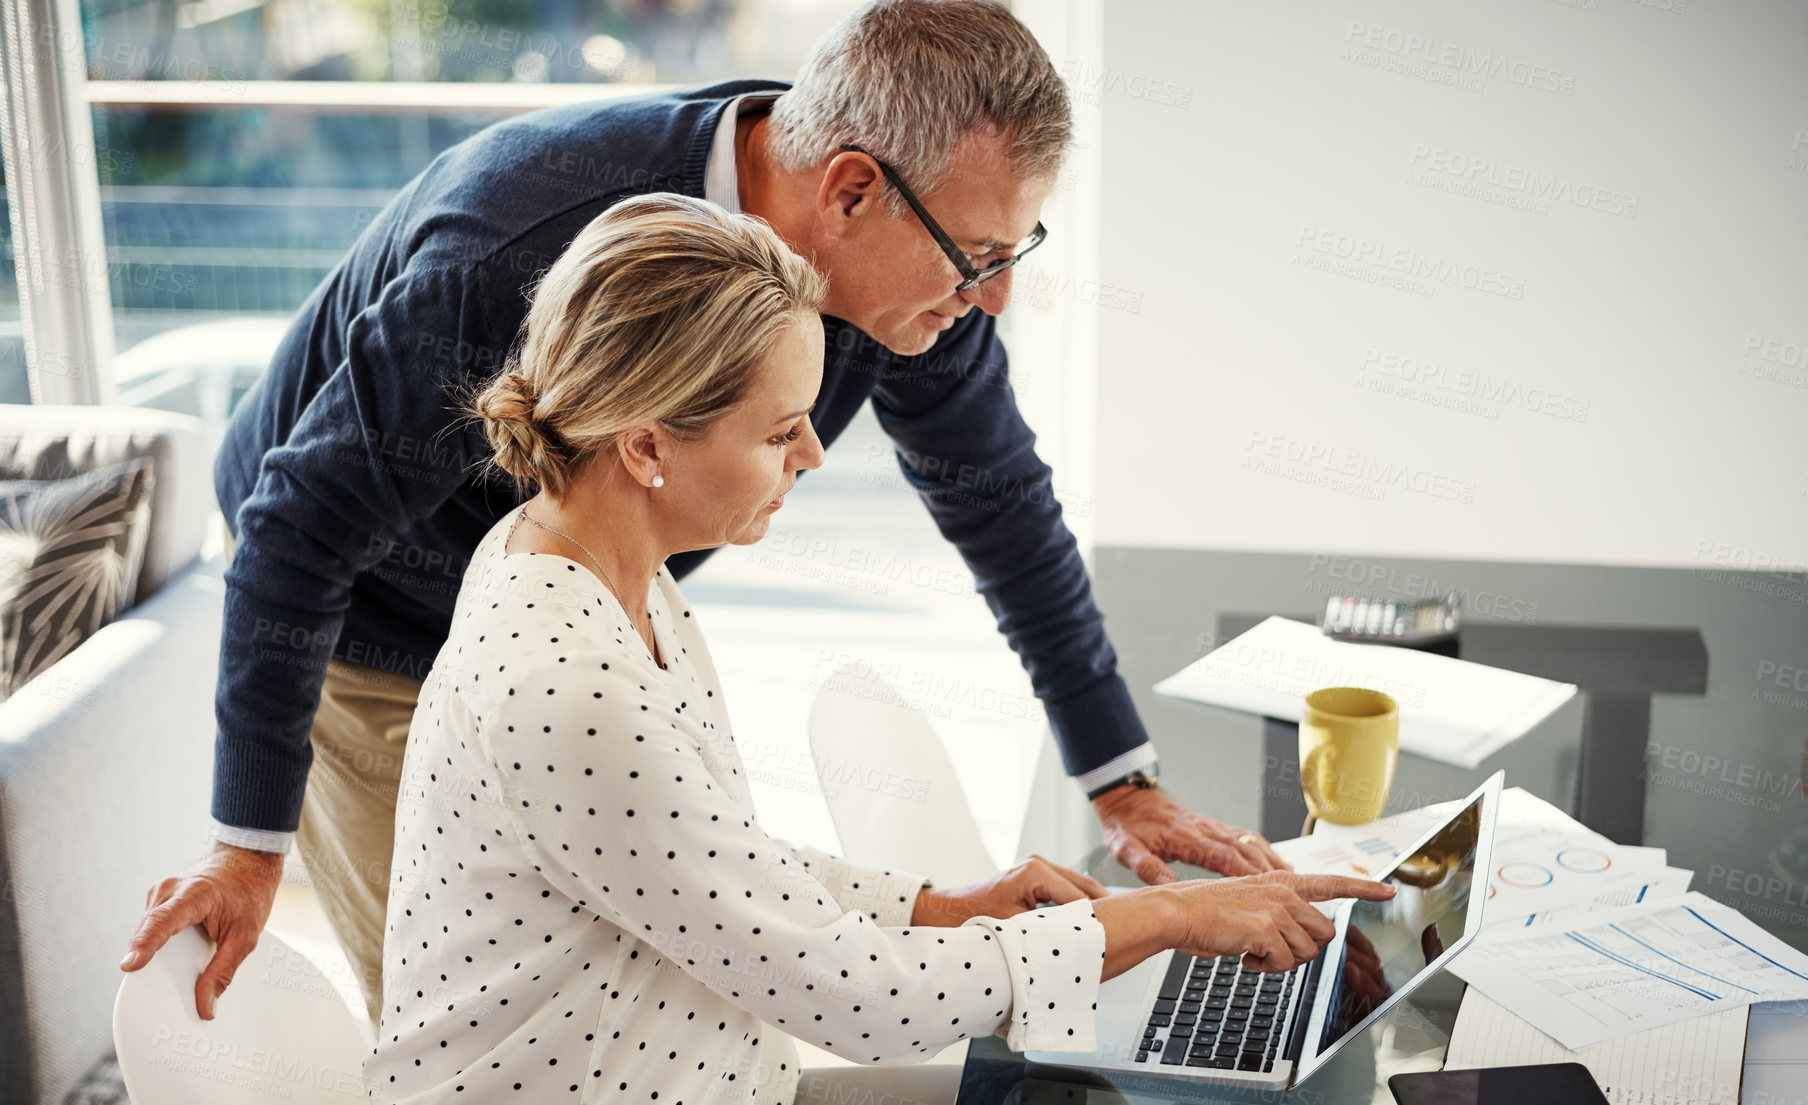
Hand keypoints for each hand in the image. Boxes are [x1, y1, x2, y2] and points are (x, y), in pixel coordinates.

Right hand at [119, 842, 285, 1019]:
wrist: (249, 862)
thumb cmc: (249, 892)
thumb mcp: (246, 936)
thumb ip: (224, 971)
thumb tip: (205, 1006)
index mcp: (193, 894)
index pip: (161, 922)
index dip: (144, 946)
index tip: (130, 966)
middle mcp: (170, 890)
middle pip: (148, 932)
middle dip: (147, 962)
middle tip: (150, 994)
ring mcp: (161, 892)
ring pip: (146, 931)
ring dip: (153, 953)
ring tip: (164, 976)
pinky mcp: (159, 899)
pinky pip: (151, 927)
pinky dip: (157, 944)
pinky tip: (168, 957)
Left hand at [911, 854, 1107, 925]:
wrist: (944, 913)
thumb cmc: (971, 919)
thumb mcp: (1015, 929)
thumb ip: (1049, 932)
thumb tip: (1078, 945)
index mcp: (1037, 871)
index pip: (1081, 898)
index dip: (1098, 920)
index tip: (1115, 938)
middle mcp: (1039, 864)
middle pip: (1086, 887)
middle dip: (1104, 909)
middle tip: (1125, 931)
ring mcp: (1037, 868)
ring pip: (1079, 887)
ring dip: (1091, 908)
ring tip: (1109, 930)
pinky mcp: (1034, 877)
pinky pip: (1066, 890)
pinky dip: (1078, 905)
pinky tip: (1087, 925)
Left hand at [1093, 784, 1288, 882]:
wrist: (1128, 800)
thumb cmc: (1128, 826)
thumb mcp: (1127, 848)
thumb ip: (1145, 866)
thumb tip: (1165, 883)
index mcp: (1187, 837)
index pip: (1223, 856)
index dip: (1245, 873)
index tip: (1265, 891)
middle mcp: (1206, 830)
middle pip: (1245, 850)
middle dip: (1269, 871)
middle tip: (1292, 893)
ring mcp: (1213, 827)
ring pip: (1251, 843)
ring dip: (1273, 861)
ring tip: (1295, 883)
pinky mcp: (1215, 828)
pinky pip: (1246, 838)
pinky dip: (1265, 851)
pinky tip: (1278, 865)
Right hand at [1166, 871, 1394, 973]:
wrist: (1177, 911)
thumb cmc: (1207, 912)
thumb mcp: (1250, 903)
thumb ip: (1279, 913)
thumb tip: (1301, 938)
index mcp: (1281, 882)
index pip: (1332, 882)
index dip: (1364, 889)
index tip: (1389, 891)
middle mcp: (1284, 892)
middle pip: (1324, 935)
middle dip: (1303, 950)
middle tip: (1271, 949)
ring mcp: (1276, 909)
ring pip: (1307, 953)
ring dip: (1282, 961)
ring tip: (1254, 951)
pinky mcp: (1266, 929)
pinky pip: (1284, 964)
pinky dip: (1265, 968)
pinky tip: (1245, 956)